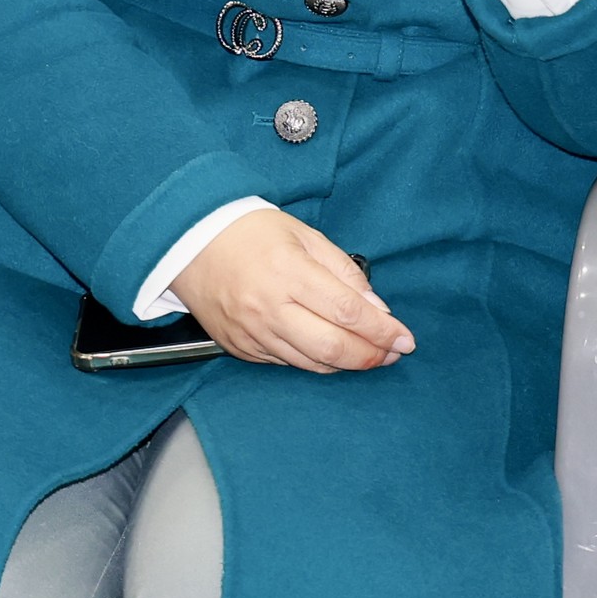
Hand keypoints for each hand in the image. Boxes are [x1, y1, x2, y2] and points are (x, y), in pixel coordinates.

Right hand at [169, 208, 413, 371]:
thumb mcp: (306, 236)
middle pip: (332, 347)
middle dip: (370, 356)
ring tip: (370, 356)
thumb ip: (344, 272)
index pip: (348, 311)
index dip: (382, 331)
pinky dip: (315, 362)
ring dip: (346, 364)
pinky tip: (331, 353)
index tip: (405, 339)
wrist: (190, 244)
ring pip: (310, 364)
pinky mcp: (240, 348)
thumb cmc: (253, 233)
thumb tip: (377, 309)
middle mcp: (270, 308)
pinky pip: (286, 364)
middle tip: (393, 355)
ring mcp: (252, 333)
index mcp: (289, 272)